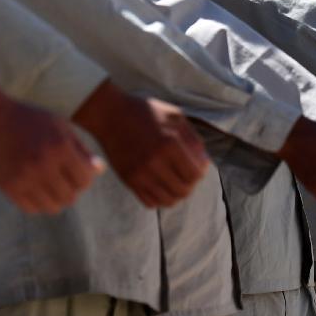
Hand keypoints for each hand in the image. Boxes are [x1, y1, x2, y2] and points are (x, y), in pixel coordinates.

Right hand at [0, 84, 103, 213]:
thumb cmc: (30, 120)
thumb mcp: (61, 127)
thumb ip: (81, 149)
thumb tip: (99, 170)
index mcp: (59, 148)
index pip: (86, 179)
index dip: (87, 175)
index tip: (81, 168)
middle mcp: (42, 165)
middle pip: (71, 196)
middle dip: (74, 188)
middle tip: (67, 176)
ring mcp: (24, 179)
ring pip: (53, 207)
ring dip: (57, 197)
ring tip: (54, 184)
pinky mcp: (8, 187)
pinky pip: (32, 208)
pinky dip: (39, 202)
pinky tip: (38, 187)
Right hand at [73, 81, 208, 208]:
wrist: (111, 115)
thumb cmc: (146, 113)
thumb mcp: (176, 117)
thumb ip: (194, 140)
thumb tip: (204, 164)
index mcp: (170, 144)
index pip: (195, 174)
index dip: (201, 172)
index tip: (198, 165)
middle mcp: (155, 162)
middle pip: (184, 190)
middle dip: (191, 184)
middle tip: (187, 174)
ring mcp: (139, 174)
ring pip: (168, 201)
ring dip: (176, 194)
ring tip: (175, 181)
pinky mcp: (128, 181)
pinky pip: (150, 202)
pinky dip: (160, 198)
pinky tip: (161, 185)